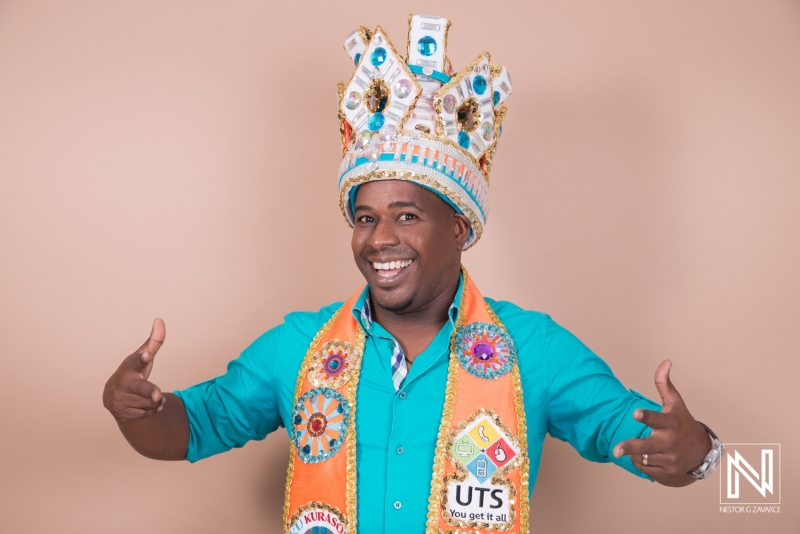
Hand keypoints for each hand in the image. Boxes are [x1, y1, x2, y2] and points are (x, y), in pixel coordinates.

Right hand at [103, 319, 166, 420]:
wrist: (113, 396)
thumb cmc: (133, 372)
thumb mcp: (143, 357)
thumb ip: (154, 342)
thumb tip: (160, 320)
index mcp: (130, 367)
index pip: (137, 362)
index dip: (142, 359)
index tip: (146, 355)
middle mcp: (123, 383)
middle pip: (142, 388)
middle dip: (150, 392)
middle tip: (157, 395)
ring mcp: (120, 399)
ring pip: (151, 403)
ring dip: (156, 401)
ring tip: (150, 396)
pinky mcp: (121, 413)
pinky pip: (147, 414)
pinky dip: (152, 410)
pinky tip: (146, 405)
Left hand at [613, 360, 711, 485]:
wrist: (701, 452)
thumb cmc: (682, 422)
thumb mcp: (675, 403)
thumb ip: (665, 383)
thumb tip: (665, 361)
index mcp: (671, 423)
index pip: (657, 419)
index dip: (646, 416)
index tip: (635, 413)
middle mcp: (670, 442)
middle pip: (646, 446)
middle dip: (630, 448)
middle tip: (615, 449)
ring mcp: (669, 459)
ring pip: (641, 457)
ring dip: (633, 453)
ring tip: (635, 446)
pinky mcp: (667, 472)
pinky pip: (644, 468)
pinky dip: (639, 462)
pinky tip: (645, 455)